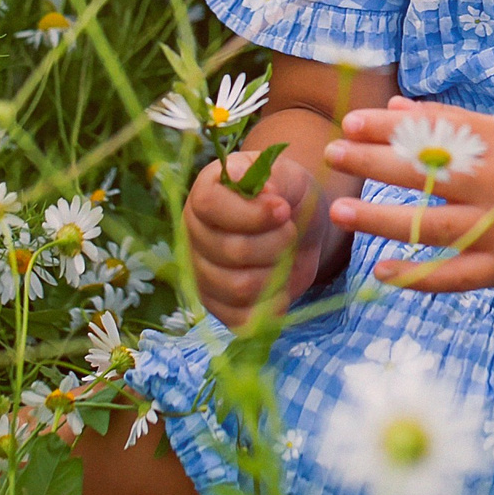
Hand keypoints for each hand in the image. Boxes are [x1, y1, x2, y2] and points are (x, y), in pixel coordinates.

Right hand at [183, 148, 317, 327]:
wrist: (300, 226)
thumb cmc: (288, 195)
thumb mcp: (288, 175)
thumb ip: (272, 177)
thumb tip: (250, 184)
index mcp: (204, 194)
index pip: (211, 206)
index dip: (252, 213)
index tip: (283, 209)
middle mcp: (193, 234)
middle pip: (232, 250)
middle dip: (276, 243)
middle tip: (291, 231)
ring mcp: (201, 272)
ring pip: (239, 287)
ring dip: (276, 274)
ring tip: (285, 257)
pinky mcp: (217, 305)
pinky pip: (240, 319)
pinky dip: (270, 307)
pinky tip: (281, 288)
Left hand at [322, 96, 493, 294]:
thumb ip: (452, 122)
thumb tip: (395, 107)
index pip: (437, 131)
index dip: (391, 126)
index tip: (351, 121)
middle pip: (428, 175)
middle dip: (375, 162)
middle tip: (333, 153)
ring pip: (433, 228)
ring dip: (380, 219)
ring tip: (340, 210)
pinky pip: (454, 276)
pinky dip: (417, 276)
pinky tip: (381, 271)